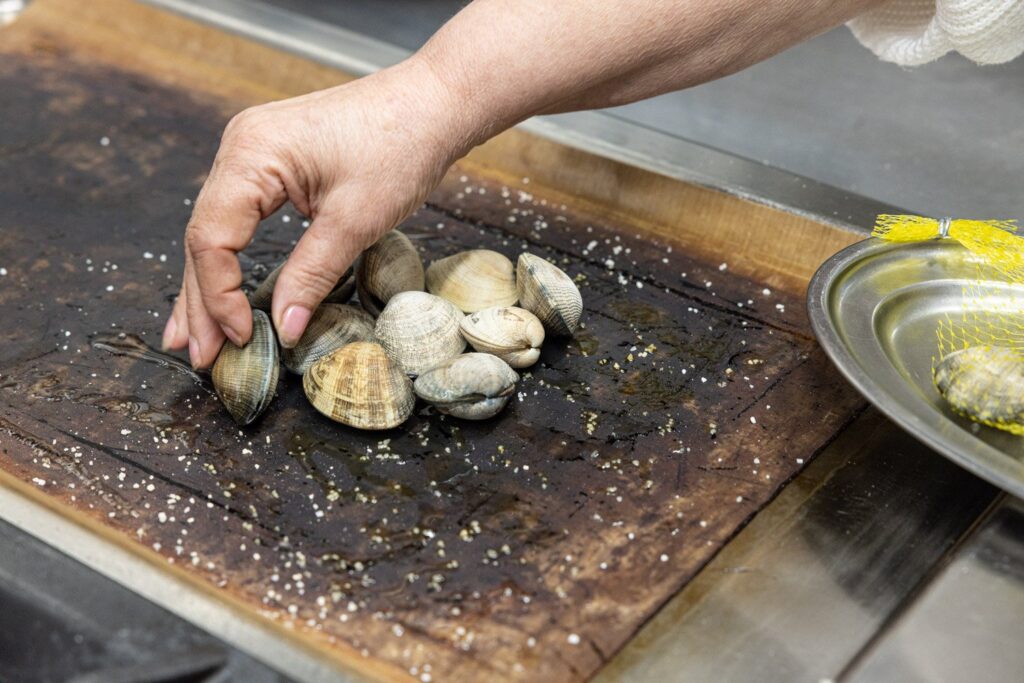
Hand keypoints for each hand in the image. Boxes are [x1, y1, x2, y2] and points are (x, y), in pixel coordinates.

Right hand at [162, 59, 469, 367]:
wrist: (433, 103)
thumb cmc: (401, 146)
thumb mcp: (356, 221)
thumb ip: (311, 275)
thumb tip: (283, 328)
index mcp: (251, 154)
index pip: (211, 238)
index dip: (220, 295)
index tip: (242, 338)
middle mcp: (239, 148)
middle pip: (204, 236)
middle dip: (202, 301)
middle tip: (200, 356)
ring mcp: (252, 152)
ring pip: (217, 230)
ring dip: (208, 285)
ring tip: (192, 338)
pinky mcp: (272, 163)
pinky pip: (239, 218)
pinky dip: (230, 258)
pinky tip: (220, 291)